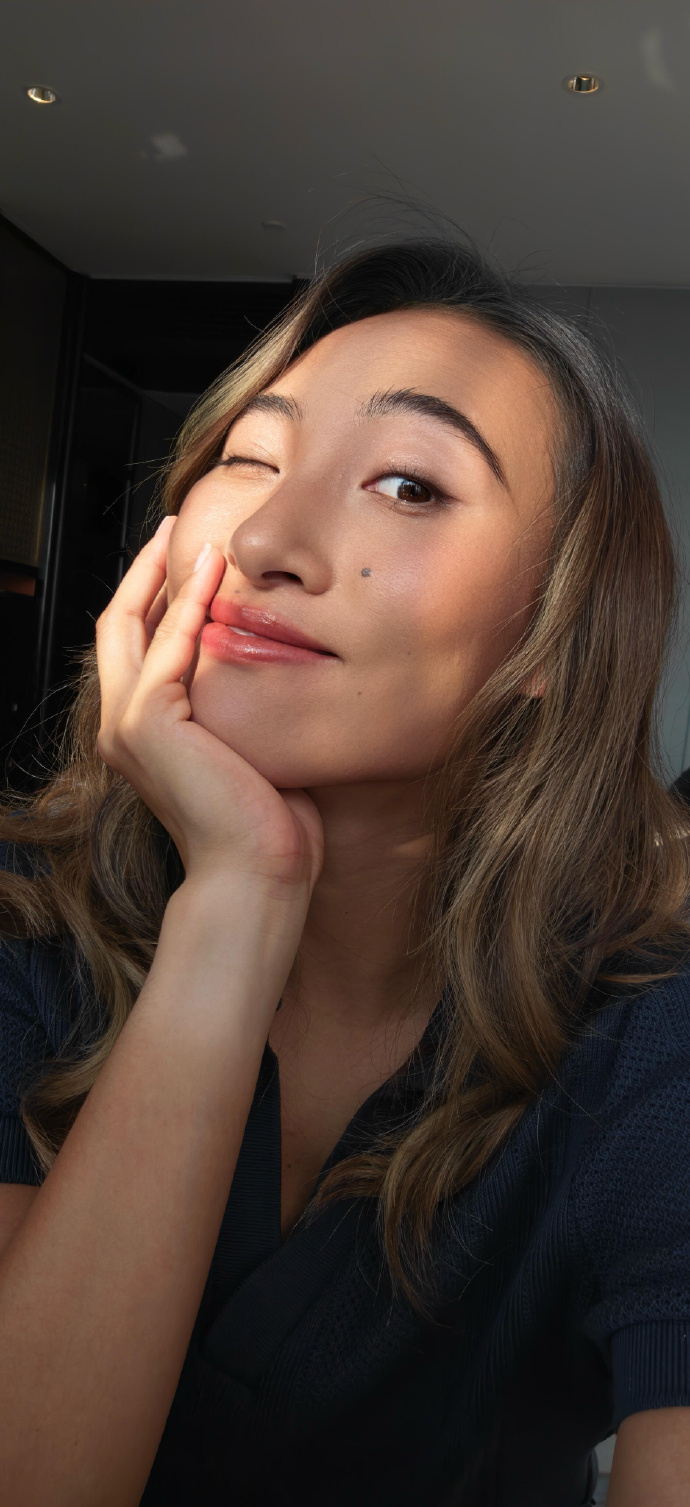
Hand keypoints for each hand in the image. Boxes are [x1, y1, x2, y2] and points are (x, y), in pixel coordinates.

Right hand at [96, 518, 323, 896]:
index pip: (138, 644)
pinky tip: (213, 575)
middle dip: (144, 570)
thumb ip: (241, 698)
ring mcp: (127, 725)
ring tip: (194, 536)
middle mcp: (122, 726)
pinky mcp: (147, 723)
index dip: (155, 595)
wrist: (259, 870)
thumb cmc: (269, 821)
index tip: (188, 555)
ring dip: (163, 574)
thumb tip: (272, 653)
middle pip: (118, 624)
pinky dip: (187, 606)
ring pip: (133, 625)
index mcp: (144, 732)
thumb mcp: (251, 742)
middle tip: (174, 527)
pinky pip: (167, 647)